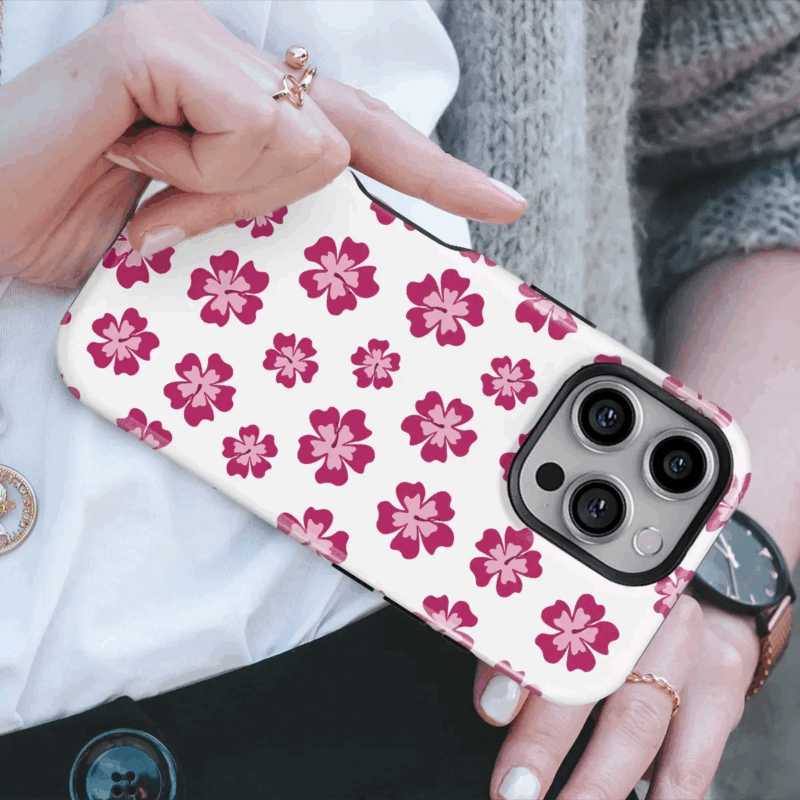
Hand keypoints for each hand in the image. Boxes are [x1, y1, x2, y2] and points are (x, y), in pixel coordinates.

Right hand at [0, 0, 524, 288]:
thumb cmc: (74, 227)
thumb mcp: (195, 238)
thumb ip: (260, 214)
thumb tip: (324, 190)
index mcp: (236, 106)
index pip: (359, 132)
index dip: (433, 168)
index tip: (501, 202)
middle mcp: (225, 58)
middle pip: (350, 133)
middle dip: (332, 187)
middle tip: (272, 200)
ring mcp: (194, 40)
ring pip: (306, 140)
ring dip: (223, 193)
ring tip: (143, 183)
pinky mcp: (158, 41)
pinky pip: (252, 128)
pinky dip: (201, 171)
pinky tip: (135, 157)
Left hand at [474, 594, 760, 798]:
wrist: (710, 608)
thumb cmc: (625, 620)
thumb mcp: (578, 618)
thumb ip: (530, 652)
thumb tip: (493, 702)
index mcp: (600, 588)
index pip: (551, 624)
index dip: (521, 669)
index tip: (491, 710)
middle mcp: (647, 613)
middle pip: (593, 676)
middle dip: (547, 740)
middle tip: (515, 788)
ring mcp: (688, 652)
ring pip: (640, 721)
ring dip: (599, 779)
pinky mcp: (720, 694)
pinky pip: (693, 759)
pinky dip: (664, 796)